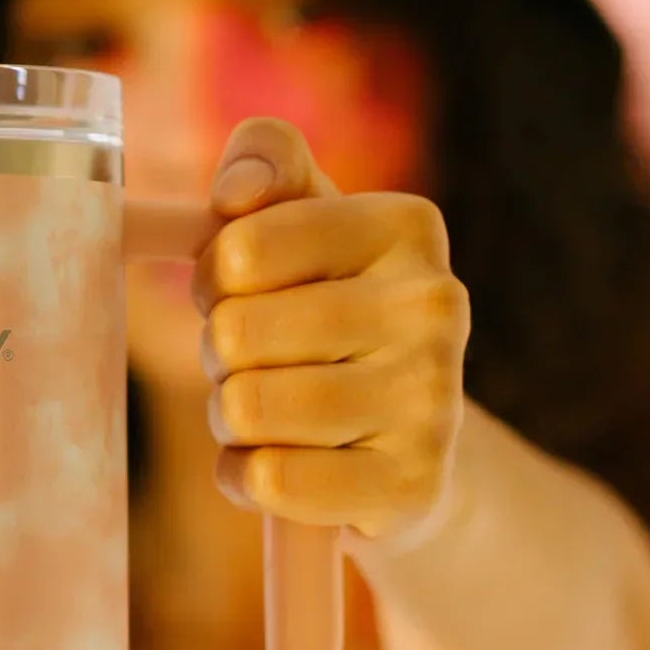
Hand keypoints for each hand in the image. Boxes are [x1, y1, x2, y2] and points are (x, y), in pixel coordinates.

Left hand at [193, 117, 470, 543]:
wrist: (408, 440)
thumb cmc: (329, 311)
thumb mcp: (303, 221)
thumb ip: (265, 164)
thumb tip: (236, 189)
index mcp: (408, 226)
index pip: (242, 247)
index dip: (213, 278)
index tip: (238, 289)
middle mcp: (436, 306)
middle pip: (238, 332)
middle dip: (220, 354)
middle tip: (252, 362)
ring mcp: (433, 401)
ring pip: (249, 409)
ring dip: (228, 418)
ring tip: (265, 411)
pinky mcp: (412, 485)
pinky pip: (271, 480)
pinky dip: (244, 478)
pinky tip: (274, 465)